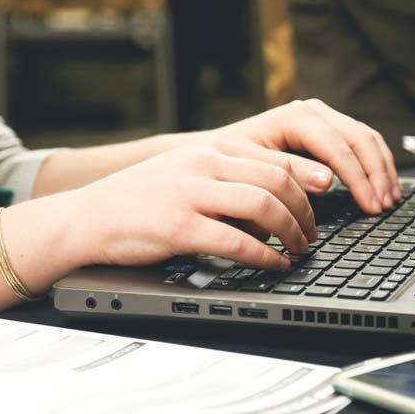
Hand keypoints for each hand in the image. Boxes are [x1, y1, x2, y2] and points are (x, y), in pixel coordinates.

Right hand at [71, 144, 318, 269]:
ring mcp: (190, 194)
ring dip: (291, 231)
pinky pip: (237, 241)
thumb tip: (273, 200)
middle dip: (305, 210)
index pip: (273, 157)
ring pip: (263, 205)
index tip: (326, 194)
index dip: (307, 178)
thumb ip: (224, 177)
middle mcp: (203, 164)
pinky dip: (264, 255)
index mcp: (208, 149)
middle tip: (312, 234)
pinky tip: (274, 264)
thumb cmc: (138, 200)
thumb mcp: (184, 172)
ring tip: (299, 249)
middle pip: (277, 179)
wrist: (87, 217)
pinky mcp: (179, 227)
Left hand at [199, 99, 401, 214]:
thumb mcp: (255, 170)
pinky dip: (375, 165)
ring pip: (366, 139)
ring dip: (382, 170)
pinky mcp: (326, 130)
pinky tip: (382, 186)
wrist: (213, 153)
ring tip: (390, 200)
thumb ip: (290, 173)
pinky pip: (361, 143)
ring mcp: (321, 118)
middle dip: (376, 174)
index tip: (371, 205)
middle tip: (384, 206)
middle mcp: (312, 112)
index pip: (339, 147)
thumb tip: (328, 181)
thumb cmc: (228, 164)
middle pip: (359, 139)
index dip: (359, 179)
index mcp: (295, 118)